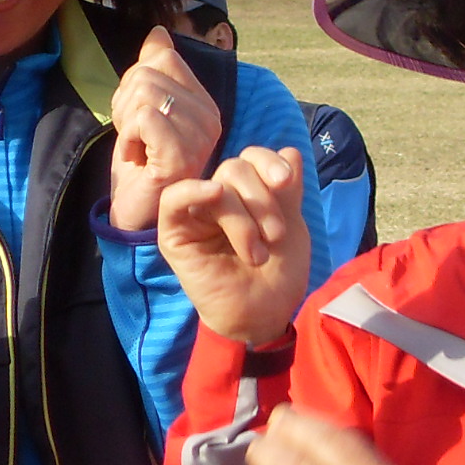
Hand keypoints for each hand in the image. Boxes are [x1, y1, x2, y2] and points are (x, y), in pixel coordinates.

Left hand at [110, 29, 221, 233]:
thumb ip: (152, 71)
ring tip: (138, 150)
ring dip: (125, 124)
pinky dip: (127, 137)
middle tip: (136, 140)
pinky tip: (137, 159)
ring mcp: (199, 138)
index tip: (140, 120)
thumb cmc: (139, 166)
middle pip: (146, 75)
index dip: (135, 85)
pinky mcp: (182, 156)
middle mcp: (210, 118)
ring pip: (144, 94)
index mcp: (204, 103)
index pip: (161, 59)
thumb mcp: (140, 111)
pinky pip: (144, 118)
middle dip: (125, 106)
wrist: (135, 214)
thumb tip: (158, 32)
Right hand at [157, 147, 311, 347]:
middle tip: (276, 236)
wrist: (265, 314)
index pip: (252, 157)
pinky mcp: (175, 235)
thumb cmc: (279, 274)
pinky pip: (173, 199)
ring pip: (216, 184)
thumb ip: (287, 189)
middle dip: (262, 199)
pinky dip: (193, 190)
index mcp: (246, 193)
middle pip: (236, 168)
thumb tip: (290, 150)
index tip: (286, 181)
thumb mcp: (291, 225)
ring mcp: (196, 214)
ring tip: (258, 252)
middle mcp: (219, 199)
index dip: (270, 163)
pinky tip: (213, 194)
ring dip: (243, 216)